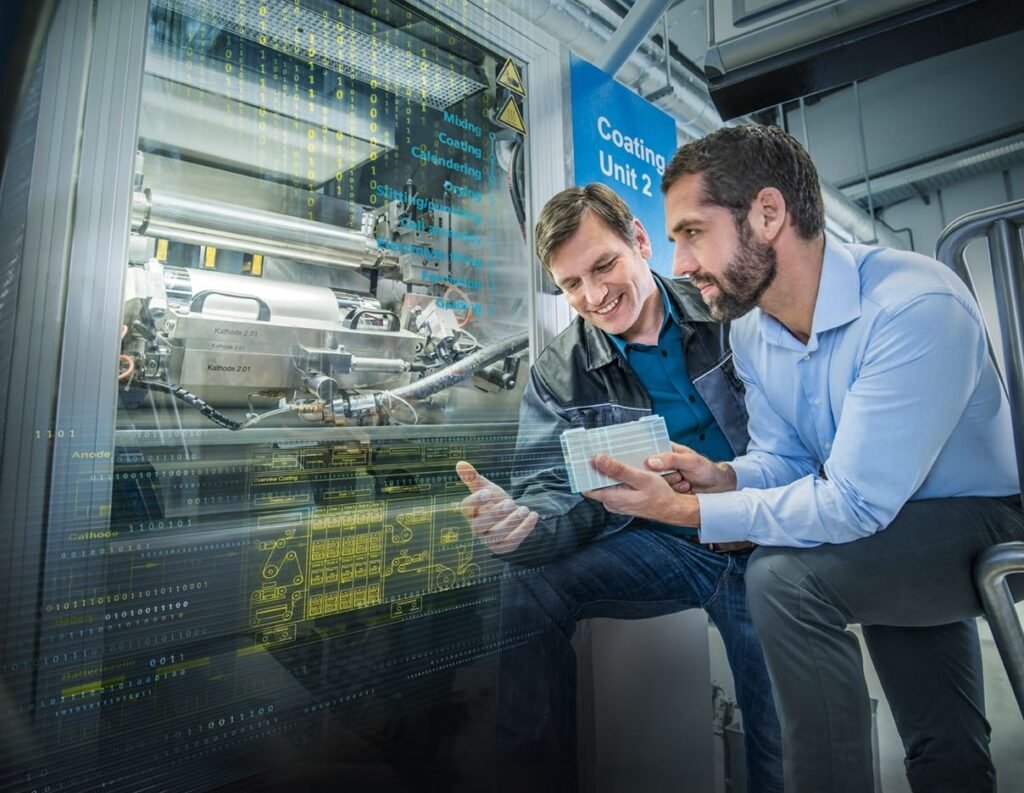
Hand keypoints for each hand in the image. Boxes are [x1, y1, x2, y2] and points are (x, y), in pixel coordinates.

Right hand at [455, 461, 537, 554]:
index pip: (466, 508)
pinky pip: (512, 541)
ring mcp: (489, 540)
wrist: (510, 516)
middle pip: (480, 525)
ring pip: (497, 535)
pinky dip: (524, 529)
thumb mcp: (486, 488)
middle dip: (495, 514)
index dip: (476, 501)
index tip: (488, 492)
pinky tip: (533, 515)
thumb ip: (473, 477)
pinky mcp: (503, 547)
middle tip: (510, 502)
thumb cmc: (494, 501)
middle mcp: (476, 528)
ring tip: (524, 509)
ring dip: (512, 522)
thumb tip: (460, 463)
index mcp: (470, 513)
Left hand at [583, 454, 697, 527]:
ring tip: (612, 455)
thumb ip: (619, 470)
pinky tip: (623, 466)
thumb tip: (598, 460)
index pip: (587, 486)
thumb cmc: (660, 496)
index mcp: (612, 498)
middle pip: (596, 483)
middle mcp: (611, 502)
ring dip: (608, 470)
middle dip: (597, 467)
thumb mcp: (641, 479)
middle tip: (600, 450)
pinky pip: (614, 486)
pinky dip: (617, 475)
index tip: (584, 457)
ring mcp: (616, 502)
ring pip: (605, 483)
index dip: (584, 472)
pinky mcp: (623, 500)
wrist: (673, 509)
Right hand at [646, 443, 736, 493]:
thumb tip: (651, 461)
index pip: (647, 450)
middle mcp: (663, 463)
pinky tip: (683, 488)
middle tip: (677, 474)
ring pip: (654, 482)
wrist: (717, 487)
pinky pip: (661, 492)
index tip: (645, 465)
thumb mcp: (690, 461)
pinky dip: (672, 492)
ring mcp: (664, 477)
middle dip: (661, 475)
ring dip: (670, 484)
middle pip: (648, 469)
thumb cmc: (707, 469)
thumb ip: (671, 460)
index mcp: (666, 449)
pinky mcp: (667, 489)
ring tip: (684, 480)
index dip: (643, 457)